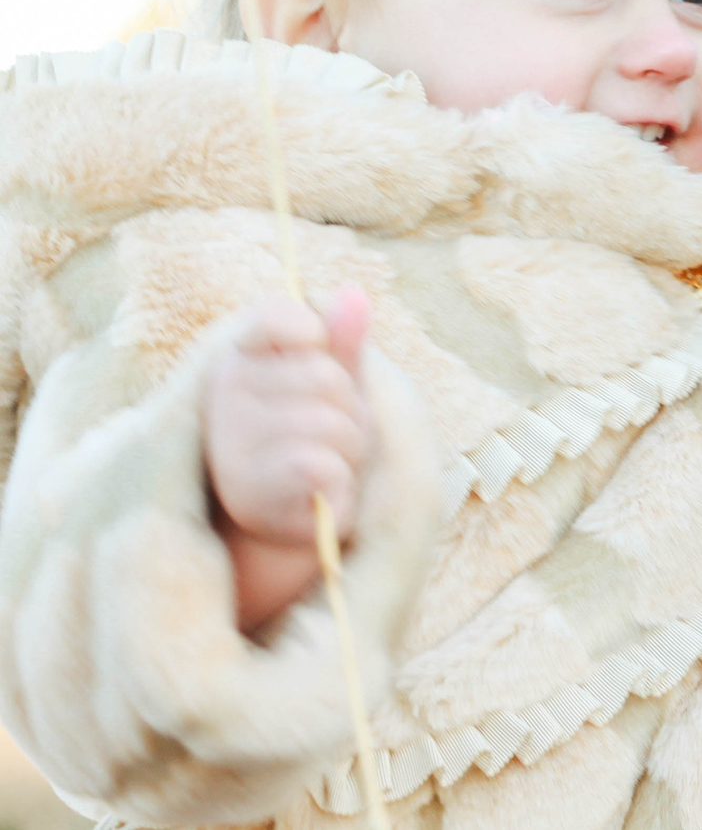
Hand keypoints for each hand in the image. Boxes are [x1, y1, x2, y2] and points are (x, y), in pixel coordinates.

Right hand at [204, 287, 373, 630]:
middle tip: (330, 441)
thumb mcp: (330, 391)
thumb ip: (340, 343)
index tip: (315, 357)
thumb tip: (353, 293)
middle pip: (328, 377)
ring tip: (322, 473)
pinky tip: (318, 501)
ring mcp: (229, 446)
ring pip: (333, 422)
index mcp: (235, 362)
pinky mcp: (251, 493)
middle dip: (352, 410)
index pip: (277, 317)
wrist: (284, 536)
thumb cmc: (313, 448)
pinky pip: (325, 467)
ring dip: (350, 450)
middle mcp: (220, 398)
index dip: (313, 337)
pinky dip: (341, 486)